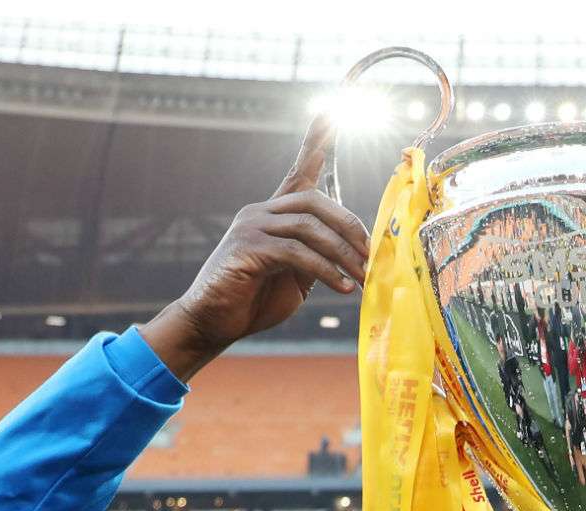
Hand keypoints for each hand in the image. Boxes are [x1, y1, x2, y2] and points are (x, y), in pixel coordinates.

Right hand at [141, 113, 370, 380]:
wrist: (213, 323)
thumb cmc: (255, 300)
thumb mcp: (296, 276)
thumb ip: (317, 256)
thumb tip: (353, 254)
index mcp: (274, 214)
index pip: (298, 170)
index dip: (316, 142)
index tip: (332, 112)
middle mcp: (261, 212)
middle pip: (315, 201)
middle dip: (349, 228)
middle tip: (371, 257)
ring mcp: (251, 226)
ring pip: (309, 226)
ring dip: (343, 254)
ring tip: (361, 278)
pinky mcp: (248, 248)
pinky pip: (297, 252)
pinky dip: (326, 270)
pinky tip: (342, 287)